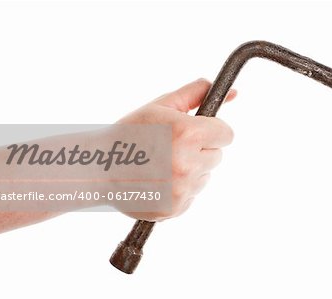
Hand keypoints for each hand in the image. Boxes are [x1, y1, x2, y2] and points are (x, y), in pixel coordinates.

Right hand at [116, 78, 235, 220]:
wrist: (98, 168)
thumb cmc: (129, 133)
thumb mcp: (160, 106)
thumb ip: (195, 94)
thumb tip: (233, 94)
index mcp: (188, 135)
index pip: (226, 134)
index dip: (212, 130)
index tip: (198, 131)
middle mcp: (188, 164)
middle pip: (217, 155)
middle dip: (201, 149)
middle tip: (172, 146)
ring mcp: (182, 190)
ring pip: (205, 176)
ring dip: (191, 170)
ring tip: (162, 164)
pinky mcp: (175, 208)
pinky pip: (192, 195)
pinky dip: (181, 189)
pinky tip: (159, 180)